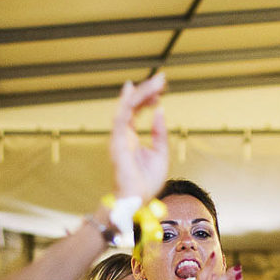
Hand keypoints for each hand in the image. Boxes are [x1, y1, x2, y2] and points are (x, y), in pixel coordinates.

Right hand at [109, 72, 168, 202]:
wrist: (137, 201)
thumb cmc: (146, 182)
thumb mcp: (160, 153)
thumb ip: (159, 132)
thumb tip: (160, 110)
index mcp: (131, 136)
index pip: (137, 110)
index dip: (148, 97)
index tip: (162, 89)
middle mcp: (123, 134)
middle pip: (132, 105)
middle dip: (146, 90)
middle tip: (162, 78)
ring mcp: (119, 138)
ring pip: (126, 108)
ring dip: (140, 94)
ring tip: (156, 83)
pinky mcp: (117, 144)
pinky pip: (119, 120)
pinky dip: (125, 105)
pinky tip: (131, 91)